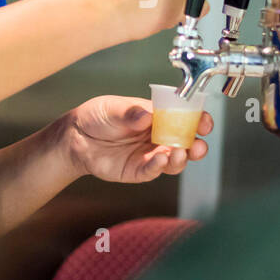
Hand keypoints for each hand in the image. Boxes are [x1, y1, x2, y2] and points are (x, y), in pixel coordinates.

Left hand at [61, 95, 213, 181]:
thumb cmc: (96, 117)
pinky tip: (160, 160)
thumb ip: (130, 112)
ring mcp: (150, 154)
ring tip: (178, 153)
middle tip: (197, 145)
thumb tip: (147, 114)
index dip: (198, 120)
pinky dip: (159, 167)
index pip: (184, 117)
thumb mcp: (112, 108)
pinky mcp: (138, 170)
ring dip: (181, 159)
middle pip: (185, 142)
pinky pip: (153, 171)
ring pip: (174, 160)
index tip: (204, 122)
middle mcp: (158, 136)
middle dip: (196, 145)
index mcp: (157, 116)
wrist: (75, 138)